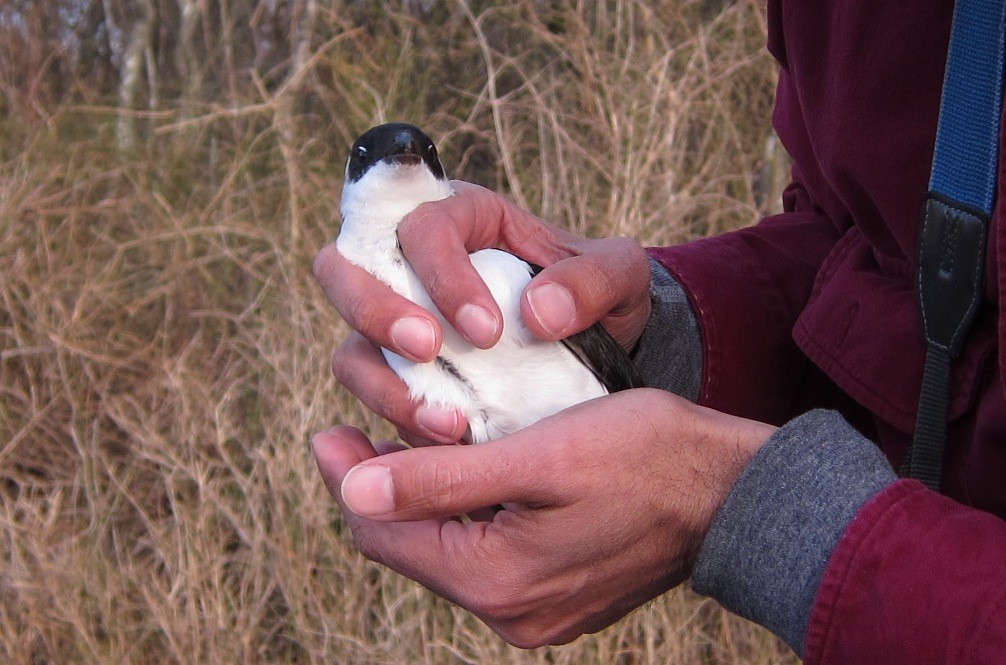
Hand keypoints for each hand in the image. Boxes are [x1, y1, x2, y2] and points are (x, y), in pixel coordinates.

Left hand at [312, 389, 775, 647]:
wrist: (733, 495)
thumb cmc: (643, 456)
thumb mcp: (536, 454)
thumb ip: (440, 479)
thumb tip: (351, 489)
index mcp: (494, 580)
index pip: (383, 532)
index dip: (347, 477)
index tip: (329, 429)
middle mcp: (509, 612)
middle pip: (410, 547)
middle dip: (382, 487)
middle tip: (366, 427)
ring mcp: (535, 612)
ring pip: (446, 551)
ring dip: (424, 500)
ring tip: (414, 440)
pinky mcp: (557, 598)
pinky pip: (484, 558)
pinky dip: (464, 516)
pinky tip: (468, 473)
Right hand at [313, 181, 651, 443]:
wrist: (598, 350)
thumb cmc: (599, 295)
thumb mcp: (620, 276)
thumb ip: (593, 280)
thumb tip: (539, 313)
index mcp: (463, 218)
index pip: (422, 225)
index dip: (440, 272)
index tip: (487, 330)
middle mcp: (411, 264)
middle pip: (344, 270)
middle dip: (377, 313)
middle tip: (429, 352)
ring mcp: (395, 323)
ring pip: (350, 344)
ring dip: (383, 385)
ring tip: (448, 423)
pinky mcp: (397, 377)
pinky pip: (371, 397)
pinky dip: (400, 421)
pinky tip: (449, 442)